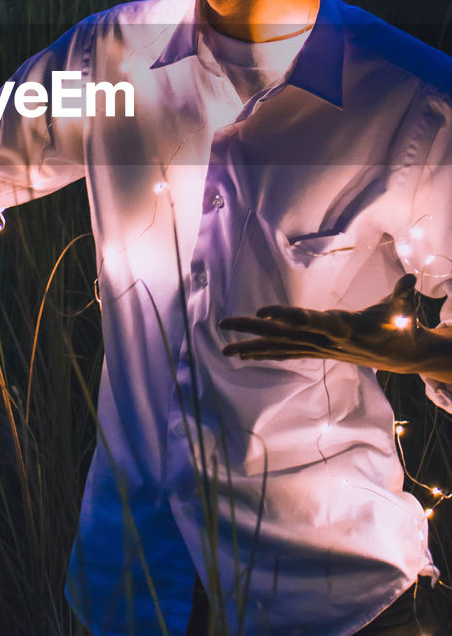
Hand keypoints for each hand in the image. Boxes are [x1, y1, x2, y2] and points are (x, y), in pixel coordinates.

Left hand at [221, 274, 449, 376]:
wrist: (403, 356)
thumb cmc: (400, 327)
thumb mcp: (403, 310)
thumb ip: (403, 296)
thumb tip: (410, 279)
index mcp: (341, 328)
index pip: (309, 321)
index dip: (286, 316)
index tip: (262, 311)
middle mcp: (324, 341)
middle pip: (283, 334)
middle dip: (252, 329)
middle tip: (223, 323)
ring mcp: (319, 348)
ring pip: (280, 347)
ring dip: (251, 346)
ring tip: (225, 349)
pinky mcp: (318, 351)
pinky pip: (287, 354)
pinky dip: (265, 354)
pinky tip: (244, 355)